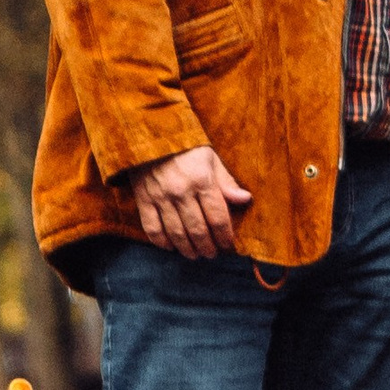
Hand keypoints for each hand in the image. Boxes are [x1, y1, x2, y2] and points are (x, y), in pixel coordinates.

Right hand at [123, 146, 251, 257]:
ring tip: (195, 255)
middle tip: (212, 254)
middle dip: (208, 247)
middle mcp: (181, 191)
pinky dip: (162, 242)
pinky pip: (152, 229)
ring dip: (188, 249)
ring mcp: (160, 197)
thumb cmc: (186, 148)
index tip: (229, 246)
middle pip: (198, 230)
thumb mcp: (211, 158)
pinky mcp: (143, 200)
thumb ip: (227, 182)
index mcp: (202, 180)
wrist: (149, 134)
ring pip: (176, 234)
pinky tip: (171, 247)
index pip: (218, 218)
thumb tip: (245, 199)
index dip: (225, 237)